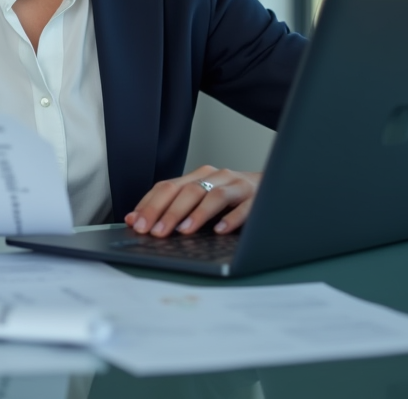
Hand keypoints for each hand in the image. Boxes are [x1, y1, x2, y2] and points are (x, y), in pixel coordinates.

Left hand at [124, 165, 260, 236]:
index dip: (150, 204)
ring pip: (213, 195)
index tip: (136, 223)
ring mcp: (237, 186)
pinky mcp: (257, 198)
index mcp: (198, 176)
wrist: (274, 188)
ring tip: (184, 231)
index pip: (168, 186)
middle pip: (187, 190)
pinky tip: (220, 231)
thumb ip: (171, 207)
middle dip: (168, 211)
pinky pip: (244, 207)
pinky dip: (231, 219)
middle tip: (155, 232)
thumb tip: (134, 219)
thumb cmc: (231, 200)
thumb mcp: (199, 200)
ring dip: (196, 214)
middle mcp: (216, 177)